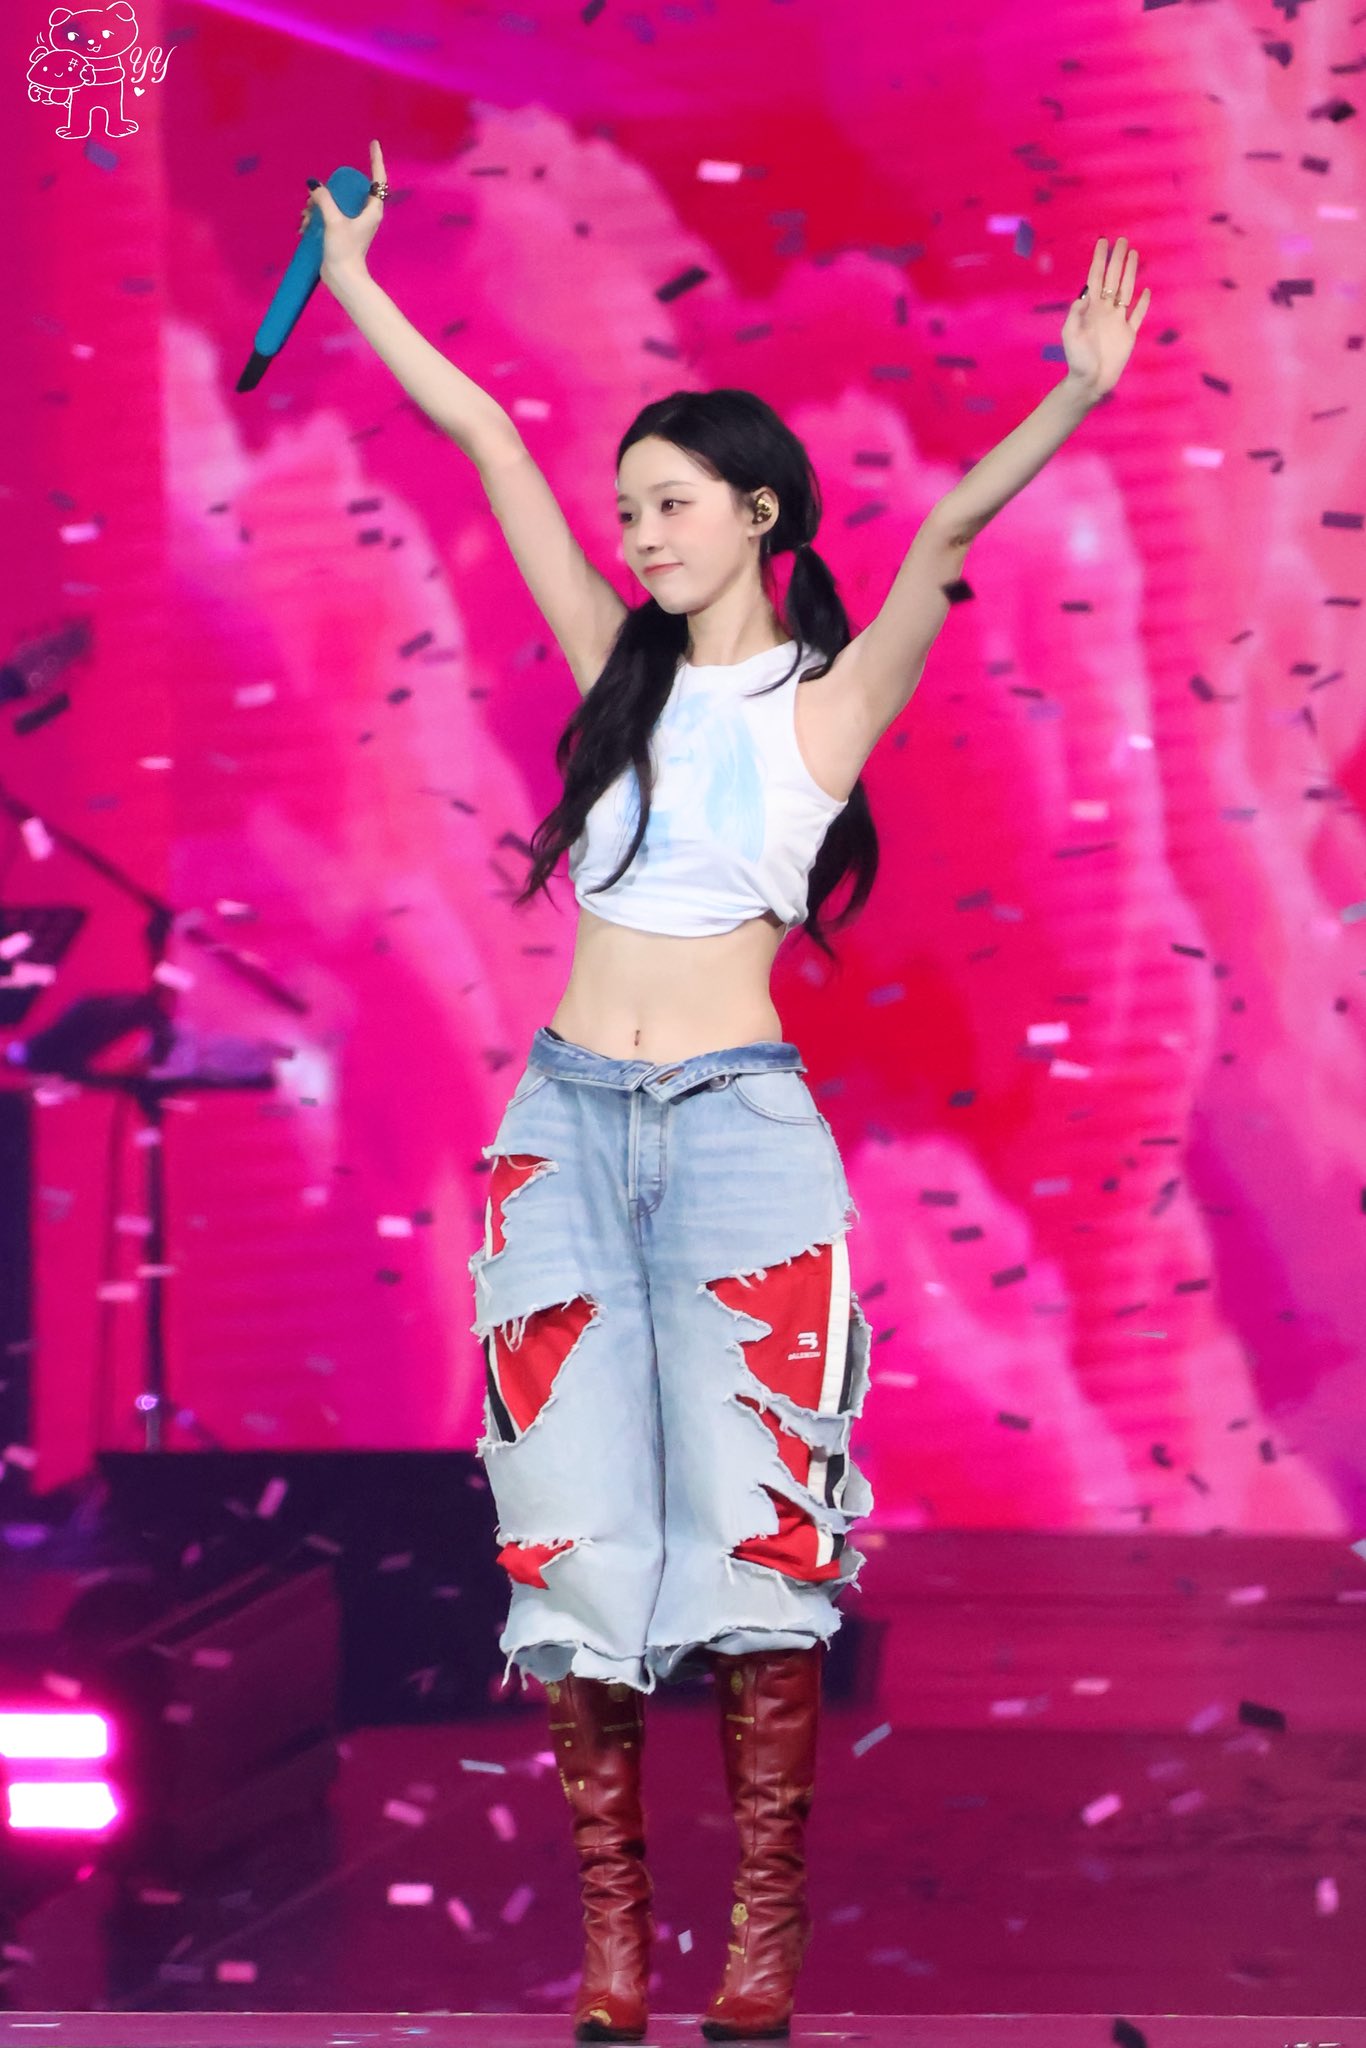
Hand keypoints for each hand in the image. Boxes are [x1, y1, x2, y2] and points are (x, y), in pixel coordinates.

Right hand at [298, 138, 387, 279]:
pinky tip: (304, 226)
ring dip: (316, 207)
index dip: (376, 160)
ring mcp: (353, 224)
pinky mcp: (342, 233)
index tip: (374, 143)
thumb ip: (324, 200)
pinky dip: (315, 218)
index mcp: (372, 210)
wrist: (343, 279)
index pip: (378, 179)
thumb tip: (314, 185)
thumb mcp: (334, 222)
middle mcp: (365, 215)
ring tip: (306, 218)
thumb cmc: (345, 251)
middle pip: (348, 190)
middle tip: (313, 199)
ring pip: (334, 203)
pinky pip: (328, 216)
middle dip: (327, 192)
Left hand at [1060, 236, 1150, 399]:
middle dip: (1117, 259)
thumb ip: (1075, 314)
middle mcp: (1105, 310)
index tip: (1103, 242)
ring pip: (1126, 290)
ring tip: (1134, 254)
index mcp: (1090, 309)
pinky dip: (1143, 303)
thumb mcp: (1070, 335)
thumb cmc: (1077, 360)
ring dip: (1130, 273)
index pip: (1096, 279)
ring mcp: (1118, 321)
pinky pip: (1137, 315)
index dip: (1099, 260)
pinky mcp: (1129, 334)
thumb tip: (1084, 296)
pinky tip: (1146, 290)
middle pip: (1113, 279)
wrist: (1091, 382)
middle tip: (1122, 240)